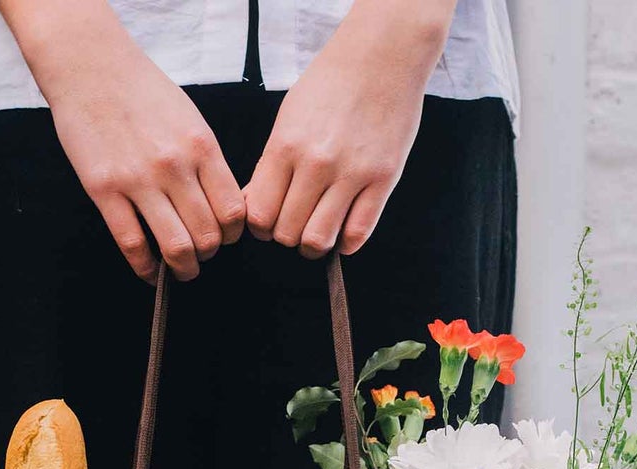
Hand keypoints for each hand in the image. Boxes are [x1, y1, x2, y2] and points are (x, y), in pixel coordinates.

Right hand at [17, 6, 244, 281]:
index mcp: (201, 147)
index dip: (232, 234)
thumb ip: (206, 162)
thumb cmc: (142, 91)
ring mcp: (138, 181)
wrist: (90, 66)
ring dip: (183, 267)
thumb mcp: (190, 119)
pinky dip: (145, 267)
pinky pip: (133, 244)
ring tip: (181, 269)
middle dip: (208, 254)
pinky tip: (149, 270)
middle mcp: (175, 167)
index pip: (233, 211)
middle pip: (208, 235)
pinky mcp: (105, 191)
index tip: (224, 237)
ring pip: (176, 247)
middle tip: (201, 255)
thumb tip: (221, 206)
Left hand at [244, 1, 452, 257]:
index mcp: (286, 146)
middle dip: (287, 236)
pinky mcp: (383, 179)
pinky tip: (343, 228)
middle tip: (296, 223)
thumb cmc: (330, 85)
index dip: (261, 227)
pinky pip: (357, 233)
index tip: (270, 222)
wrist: (382, 55)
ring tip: (318, 231)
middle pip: (287, 233)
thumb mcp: (288, 118)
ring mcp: (352, 173)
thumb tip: (253, 206)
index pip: (259, 214)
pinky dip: (346, 242)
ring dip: (314, 244)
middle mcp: (317, 163)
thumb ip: (270, 165)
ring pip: (319, 240)